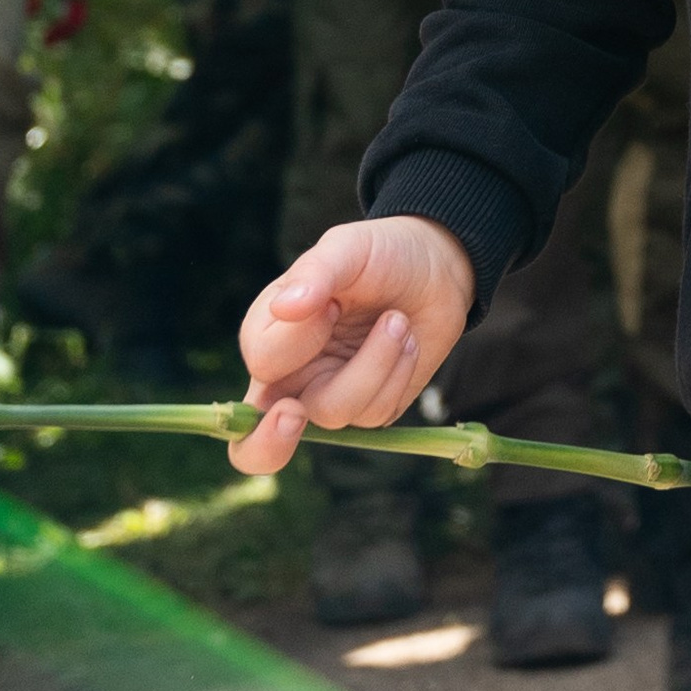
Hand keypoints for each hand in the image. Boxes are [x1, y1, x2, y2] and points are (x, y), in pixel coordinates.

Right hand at [228, 219, 472, 474]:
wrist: (437, 267)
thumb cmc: (381, 253)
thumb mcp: (349, 247)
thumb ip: (316, 272)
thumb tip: (284, 307)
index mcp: (270, 333)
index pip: (263, 361)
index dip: (298, 341)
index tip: (331, 305)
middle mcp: (292, 377)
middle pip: (254, 443)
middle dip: (268, 442)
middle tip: (292, 416)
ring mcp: (329, 398)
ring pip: (335, 413)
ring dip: (377, 363)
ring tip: (398, 321)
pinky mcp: (368, 409)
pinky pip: (374, 415)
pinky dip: (398, 374)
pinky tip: (408, 341)